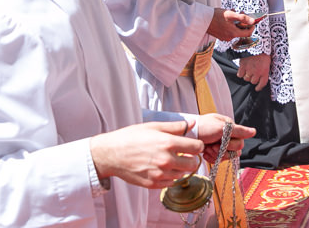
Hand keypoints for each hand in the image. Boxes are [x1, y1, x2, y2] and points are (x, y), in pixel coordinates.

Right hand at [89, 120, 203, 188]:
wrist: (110, 154)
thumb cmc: (130, 138)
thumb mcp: (153, 126)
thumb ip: (175, 126)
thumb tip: (191, 124)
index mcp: (168, 143)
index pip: (197, 147)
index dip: (197, 146)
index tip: (193, 145)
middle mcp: (166, 160)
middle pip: (193, 164)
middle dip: (192, 159)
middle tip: (184, 154)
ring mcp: (159, 174)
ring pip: (182, 174)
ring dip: (181, 168)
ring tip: (171, 161)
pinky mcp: (153, 184)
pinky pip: (171, 183)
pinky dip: (170, 177)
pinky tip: (162, 169)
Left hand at [195, 114, 256, 162]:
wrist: (186, 134)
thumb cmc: (203, 127)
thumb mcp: (221, 127)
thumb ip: (239, 130)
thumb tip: (253, 131)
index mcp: (230, 128)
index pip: (240, 142)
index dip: (231, 144)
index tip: (220, 141)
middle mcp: (226, 136)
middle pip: (235, 151)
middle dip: (223, 150)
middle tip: (213, 146)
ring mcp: (219, 144)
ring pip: (227, 156)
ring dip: (217, 154)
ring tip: (208, 149)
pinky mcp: (212, 151)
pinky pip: (218, 160)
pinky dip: (212, 158)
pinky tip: (206, 153)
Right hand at [207, 9, 255, 41]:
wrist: (203, 19)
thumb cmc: (216, 16)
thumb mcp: (231, 15)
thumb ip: (243, 18)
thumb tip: (253, 21)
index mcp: (233, 33)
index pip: (248, 33)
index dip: (251, 27)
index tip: (252, 21)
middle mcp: (229, 37)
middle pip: (241, 30)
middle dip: (242, 21)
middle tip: (240, 13)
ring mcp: (224, 37)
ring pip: (235, 29)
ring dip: (236, 21)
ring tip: (232, 13)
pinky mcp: (220, 35)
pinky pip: (229, 30)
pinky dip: (230, 24)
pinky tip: (227, 18)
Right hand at [238, 54, 270, 90]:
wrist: (255, 44)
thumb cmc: (263, 51)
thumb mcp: (268, 61)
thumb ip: (265, 69)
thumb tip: (265, 74)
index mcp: (265, 71)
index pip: (262, 84)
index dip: (259, 87)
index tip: (257, 88)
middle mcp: (257, 73)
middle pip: (253, 82)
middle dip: (253, 79)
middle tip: (253, 74)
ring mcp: (249, 70)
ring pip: (246, 79)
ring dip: (247, 76)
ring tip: (248, 70)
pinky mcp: (242, 67)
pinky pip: (240, 75)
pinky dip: (240, 73)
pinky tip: (242, 70)